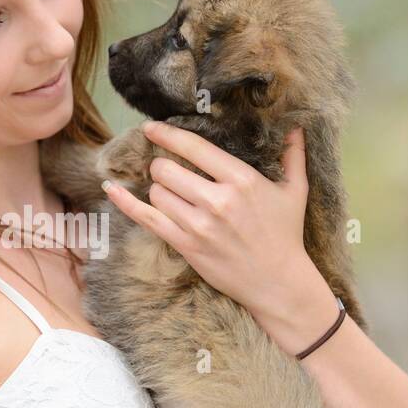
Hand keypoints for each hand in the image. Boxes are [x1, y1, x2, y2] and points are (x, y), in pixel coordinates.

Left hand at [101, 120, 313, 314]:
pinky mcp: (186, 246)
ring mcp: (199, 225)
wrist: (278, 282)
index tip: (152, 128)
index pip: (194, 148)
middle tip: (168, 171)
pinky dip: (125, 203)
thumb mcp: (295, 190)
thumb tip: (296, 125)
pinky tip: (111, 189)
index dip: (167, 135)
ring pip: (157, 193)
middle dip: (162, 167)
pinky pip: (146, 218)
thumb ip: (292, 154)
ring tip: (171, 194)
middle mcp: (218, 200)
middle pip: (167, 170)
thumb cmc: (286, 234)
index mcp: (242, 180)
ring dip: (158, 190)